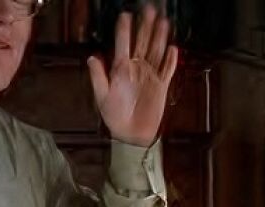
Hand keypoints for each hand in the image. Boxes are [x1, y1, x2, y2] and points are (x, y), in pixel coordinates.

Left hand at [87, 4, 177, 148]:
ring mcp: (150, 75)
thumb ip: (98, 77)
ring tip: (163, 22)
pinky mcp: (161, 86)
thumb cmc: (115, 117)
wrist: (131, 135)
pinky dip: (171, 60)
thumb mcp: (102, 97)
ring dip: (159, 37)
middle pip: (142, 42)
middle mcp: (137, 68)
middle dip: (145, 26)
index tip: (125, 15)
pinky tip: (173, 48)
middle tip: (149, 9)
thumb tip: (91, 58)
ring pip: (156, 51)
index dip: (124, 30)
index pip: (123, 44)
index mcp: (121, 69)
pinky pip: (167, 70)